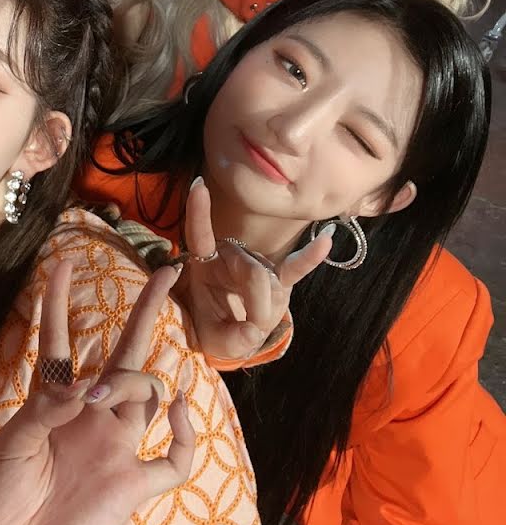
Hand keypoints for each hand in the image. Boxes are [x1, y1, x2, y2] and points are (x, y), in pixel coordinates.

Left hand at [0, 261, 193, 524]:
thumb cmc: (5, 502)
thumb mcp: (10, 448)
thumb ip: (43, 412)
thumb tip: (84, 392)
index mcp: (54, 404)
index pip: (58, 343)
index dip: (57, 303)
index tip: (60, 263)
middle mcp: (91, 417)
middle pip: (126, 353)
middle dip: (147, 312)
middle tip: (167, 272)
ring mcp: (116, 448)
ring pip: (150, 392)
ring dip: (134, 379)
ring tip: (98, 394)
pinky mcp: (133, 485)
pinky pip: (175, 460)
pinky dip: (185, 437)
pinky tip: (176, 417)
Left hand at [173, 178, 332, 361]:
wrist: (230, 333)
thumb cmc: (215, 326)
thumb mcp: (213, 339)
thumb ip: (230, 338)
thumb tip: (255, 330)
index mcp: (205, 263)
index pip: (200, 233)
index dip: (198, 211)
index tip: (199, 185)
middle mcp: (233, 255)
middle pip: (254, 273)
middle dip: (256, 306)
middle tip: (249, 329)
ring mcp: (259, 264)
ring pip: (272, 283)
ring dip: (267, 312)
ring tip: (254, 326)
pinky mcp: (281, 277)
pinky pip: (296, 267)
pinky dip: (311, 256)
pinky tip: (326, 238)